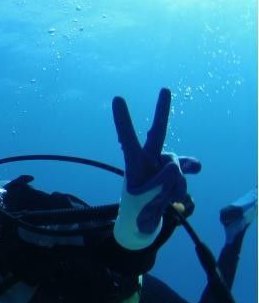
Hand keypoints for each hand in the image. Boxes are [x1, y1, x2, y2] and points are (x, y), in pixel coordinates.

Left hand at [112, 88, 200, 234]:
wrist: (148, 213)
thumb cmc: (138, 202)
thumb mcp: (144, 197)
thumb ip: (160, 182)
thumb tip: (175, 168)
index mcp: (134, 160)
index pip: (127, 137)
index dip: (123, 120)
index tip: (117, 99)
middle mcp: (151, 156)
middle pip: (158, 132)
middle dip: (162, 110)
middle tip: (165, 89)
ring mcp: (166, 162)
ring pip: (176, 170)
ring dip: (171, 187)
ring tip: (159, 196)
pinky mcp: (178, 170)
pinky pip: (185, 178)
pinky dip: (179, 190)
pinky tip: (170, 196)